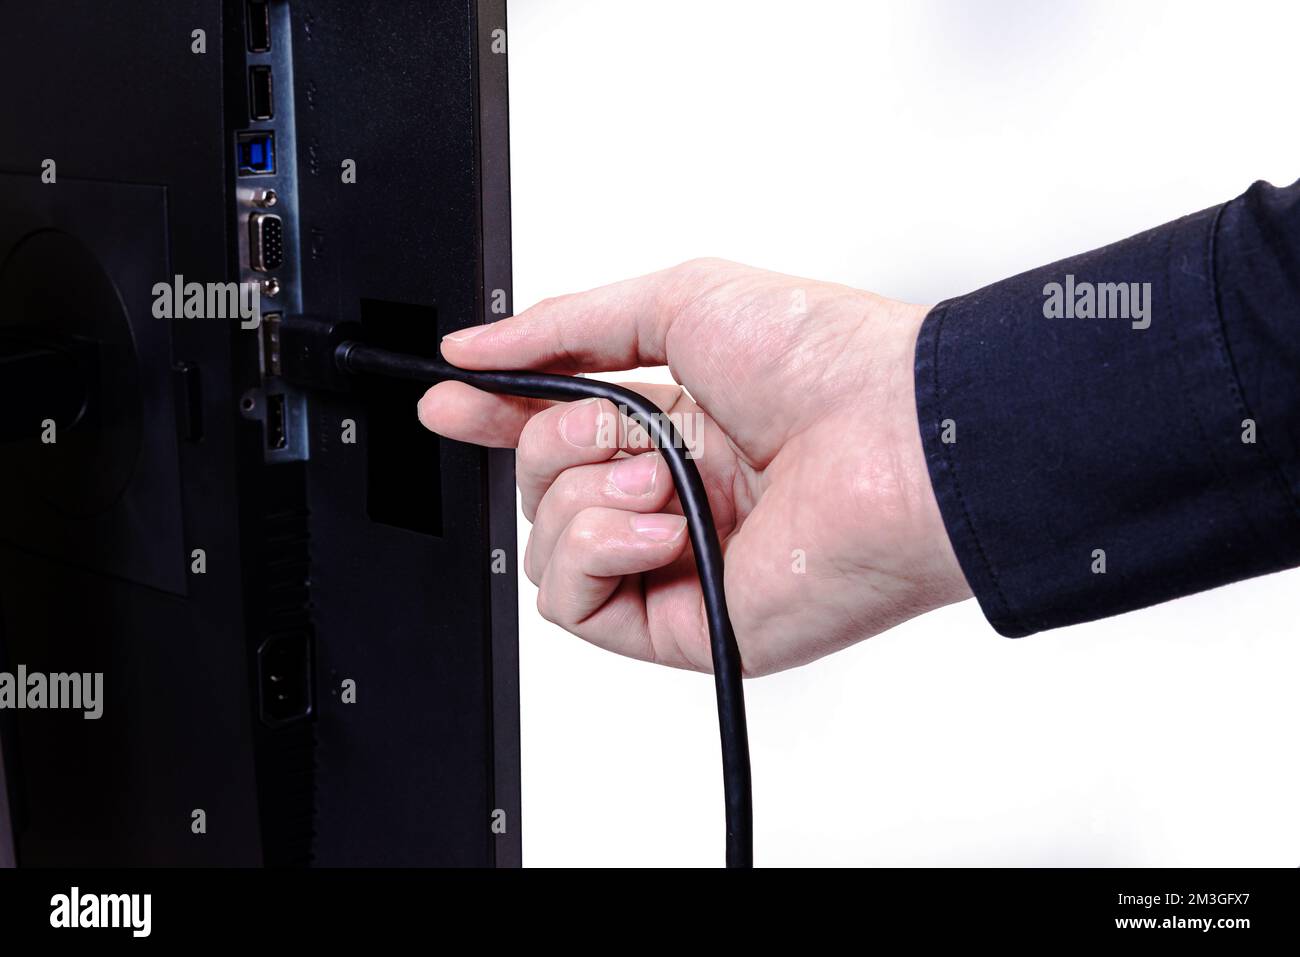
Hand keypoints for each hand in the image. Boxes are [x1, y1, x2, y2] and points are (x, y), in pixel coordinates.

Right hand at [419, 259, 971, 675]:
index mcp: (678, 424)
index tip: (450, 400)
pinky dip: (595, 554)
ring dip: (583, 499)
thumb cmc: (824, 361)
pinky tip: (658, 527)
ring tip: (662, 480)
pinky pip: (576, 607)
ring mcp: (678, 564)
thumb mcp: (678, 301)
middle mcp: (675, 498)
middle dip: (551, 446)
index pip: (557, 433)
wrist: (897, 439)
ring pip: (547, 548)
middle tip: (616, 431)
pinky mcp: (683, 626)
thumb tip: (475, 352)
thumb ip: (566, 327)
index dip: (496, 418)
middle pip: (540, 489)